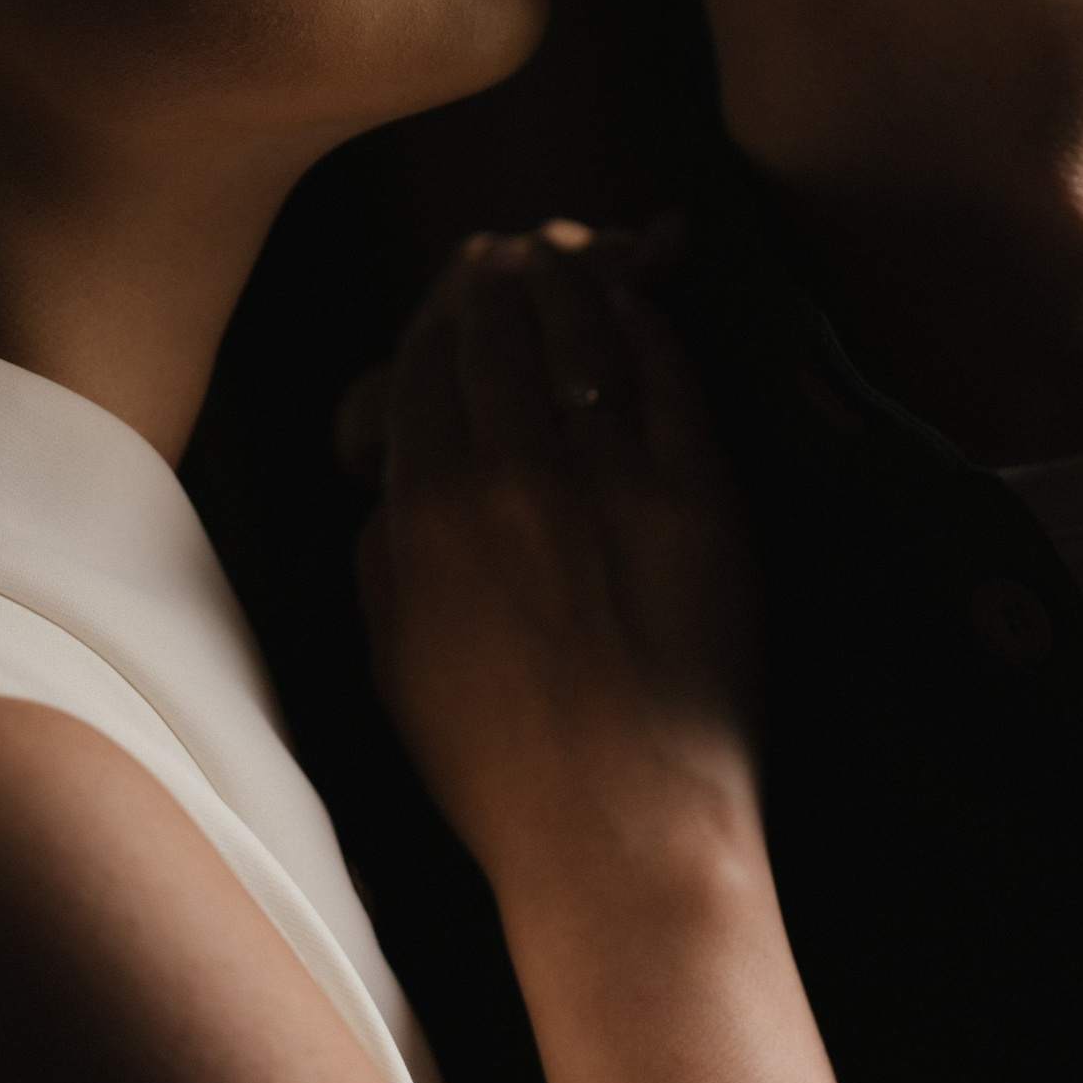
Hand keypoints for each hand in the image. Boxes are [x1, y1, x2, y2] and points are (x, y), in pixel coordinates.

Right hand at [359, 226, 757, 922]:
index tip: (445, 307)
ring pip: (582, 330)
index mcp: (430, 511)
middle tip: (500, 259)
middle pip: (500, 329)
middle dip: (493, 281)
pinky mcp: (701, 493)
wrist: (623, 827)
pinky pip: (669, 373)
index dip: (432, 323)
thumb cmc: (498, 762)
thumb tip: (395, 476)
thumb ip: (381, 551)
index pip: (423, 369)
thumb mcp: (392, 658)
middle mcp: (517, 474)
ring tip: (559, 255)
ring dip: (565, 278)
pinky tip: (636, 300)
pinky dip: (645, 321)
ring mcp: (616, 477)